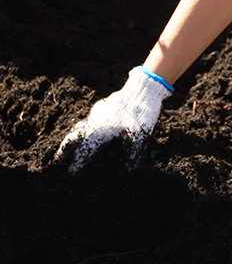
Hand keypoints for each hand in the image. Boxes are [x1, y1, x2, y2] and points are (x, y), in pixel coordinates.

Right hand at [56, 66, 172, 173]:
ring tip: (70, 147)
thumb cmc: (140, 113)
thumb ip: (132, 154)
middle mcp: (93, 122)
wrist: (142, 89)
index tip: (71, 173)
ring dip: (73, 138)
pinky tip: (91, 131)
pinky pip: (88, 120)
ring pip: (79, 128)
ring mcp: (96, 113)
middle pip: (72, 138)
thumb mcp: (139, 135)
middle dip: (65, 149)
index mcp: (98, 132)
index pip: (84, 151)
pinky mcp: (102, 107)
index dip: (77, 163)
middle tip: (58, 159)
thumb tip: (129, 170)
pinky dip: (85, 129)